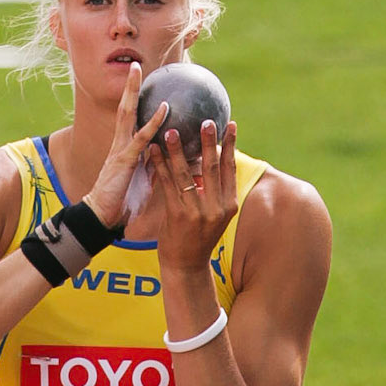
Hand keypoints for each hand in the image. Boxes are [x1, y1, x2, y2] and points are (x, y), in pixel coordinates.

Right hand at [83, 63, 170, 227]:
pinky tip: (165, 108)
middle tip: (135, 65)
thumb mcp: (145, 180)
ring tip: (138, 69)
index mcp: (124, 147)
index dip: (135, 100)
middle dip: (129, 86)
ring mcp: (121, 149)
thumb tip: (179, 157)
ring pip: (128, 113)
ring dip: (132, 90)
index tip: (144, 82)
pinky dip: (153, 121)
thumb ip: (158, 165)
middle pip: (125, 108)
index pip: (131, 117)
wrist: (103, 217)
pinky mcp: (125, 159)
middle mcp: (121, 143)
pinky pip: (141, 137)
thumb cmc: (123, 200)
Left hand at [151, 116, 237, 271]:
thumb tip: (212, 158)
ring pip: (186, 175)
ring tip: (171, 130)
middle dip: (208, 142)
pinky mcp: (177, 216)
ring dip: (177, 150)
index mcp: (229, 205)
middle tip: (205, 120)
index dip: (231, 146)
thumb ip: (216, 190)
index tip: (230, 124)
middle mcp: (216, 208)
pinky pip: (168, 185)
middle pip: (212, 168)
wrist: (185, 265)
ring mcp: (197, 213)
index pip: (230, 169)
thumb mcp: (215, 215)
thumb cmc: (199, 235)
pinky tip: (154, 150)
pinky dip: (160, 165)